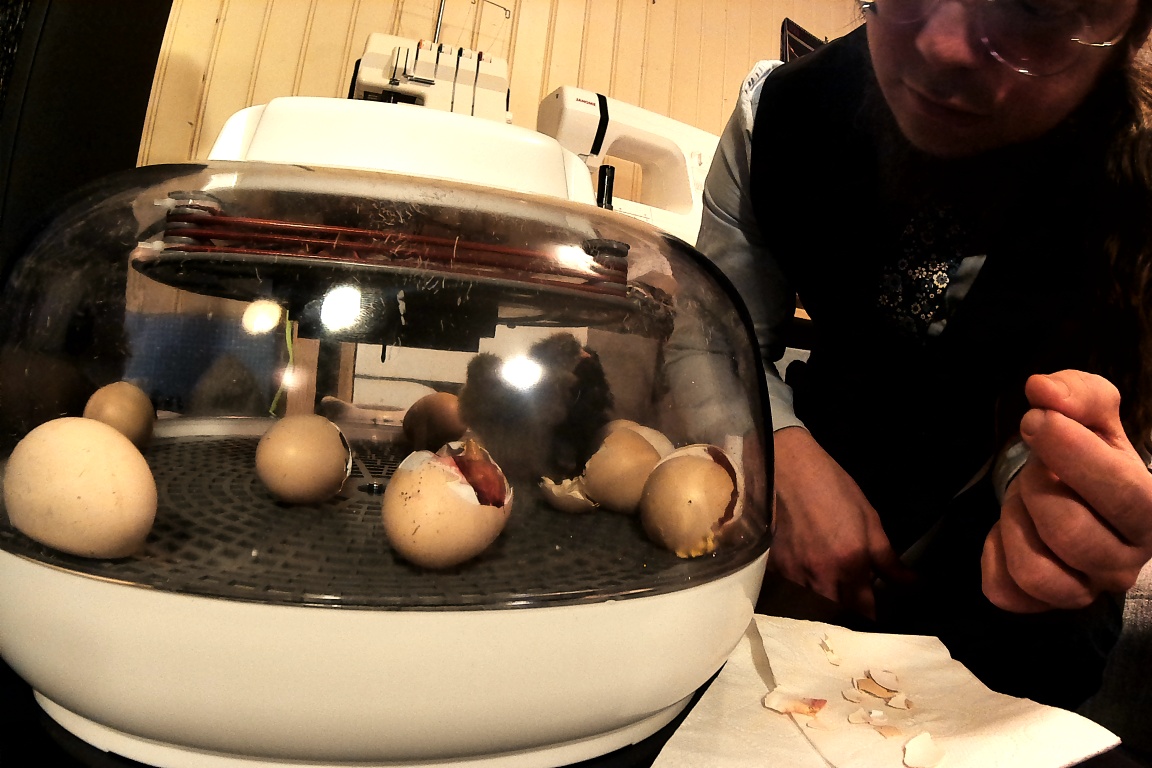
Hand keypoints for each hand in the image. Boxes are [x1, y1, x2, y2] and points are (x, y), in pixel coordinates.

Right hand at [771, 426, 912, 617]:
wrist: (787, 468)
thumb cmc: (833, 489)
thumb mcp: (870, 520)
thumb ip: (889, 559)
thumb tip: (914, 585)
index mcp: (851, 565)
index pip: (864, 613)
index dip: (872, 622)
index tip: (877, 622)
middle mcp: (821, 576)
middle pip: (836, 616)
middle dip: (847, 618)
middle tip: (854, 611)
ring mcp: (793, 574)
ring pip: (811, 607)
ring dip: (823, 607)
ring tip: (831, 598)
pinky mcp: (772, 568)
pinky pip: (790, 591)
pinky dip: (800, 591)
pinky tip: (806, 579)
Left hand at [982, 370, 1151, 611]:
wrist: (1077, 492)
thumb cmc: (1089, 451)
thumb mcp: (1092, 412)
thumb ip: (1076, 394)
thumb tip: (1042, 390)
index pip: (1123, 494)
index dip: (1071, 453)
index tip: (1037, 421)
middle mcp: (1128, 560)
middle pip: (1070, 533)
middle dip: (1037, 489)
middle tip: (1036, 469)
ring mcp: (1087, 588)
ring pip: (1036, 570)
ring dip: (1015, 523)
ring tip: (1025, 500)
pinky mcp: (1044, 603)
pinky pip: (1005, 591)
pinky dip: (994, 553)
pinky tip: (1010, 531)